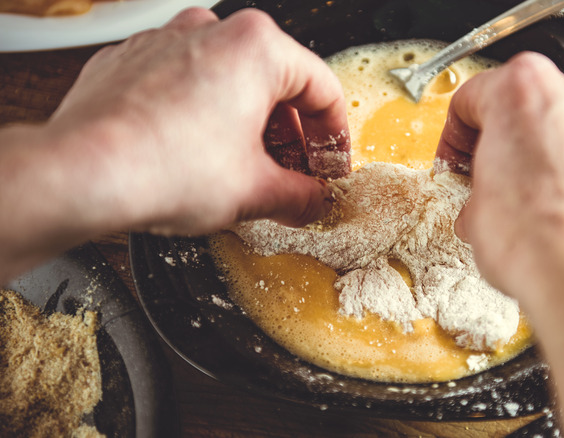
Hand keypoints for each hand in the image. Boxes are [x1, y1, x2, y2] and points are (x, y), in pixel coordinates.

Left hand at [51, 7, 349, 233]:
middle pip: (276, 82)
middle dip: (290, 134)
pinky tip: (199, 155)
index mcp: (257, 47)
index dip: (334, 136)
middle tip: (293, 172)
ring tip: (246, 168)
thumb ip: (299, 195)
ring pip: (230, 80)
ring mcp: (167, 41)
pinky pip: (186, 83)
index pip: (322, 88)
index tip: (330, 164)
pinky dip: (203, 115)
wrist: (81, 174)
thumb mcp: (254, 192)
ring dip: (248, 124)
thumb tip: (312, 200)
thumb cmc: (164, 169)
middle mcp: (211, 30)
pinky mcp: (133, 61)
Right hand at [436, 52, 563, 307]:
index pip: (473, 97)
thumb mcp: (473, 214)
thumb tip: (487, 203)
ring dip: (555, 156)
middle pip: (530, 105)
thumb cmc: (535, 241)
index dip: (456, 137)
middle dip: (511, 142)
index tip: (458, 159)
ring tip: (540, 202)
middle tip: (496, 180)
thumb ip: (479, 189)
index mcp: (522, 90)